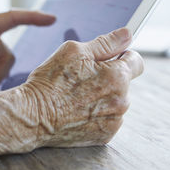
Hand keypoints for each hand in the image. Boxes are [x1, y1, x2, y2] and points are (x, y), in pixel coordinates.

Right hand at [20, 27, 143, 146]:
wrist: (32, 116)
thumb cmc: (50, 82)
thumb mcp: (75, 52)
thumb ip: (106, 43)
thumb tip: (127, 34)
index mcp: (118, 76)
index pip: (136, 61)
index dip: (123, 55)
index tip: (112, 57)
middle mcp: (121, 100)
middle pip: (124, 82)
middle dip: (109, 76)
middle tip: (84, 77)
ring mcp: (114, 120)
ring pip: (116, 100)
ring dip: (104, 95)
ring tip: (78, 95)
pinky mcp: (105, 135)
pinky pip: (108, 118)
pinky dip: (97, 113)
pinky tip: (78, 110)